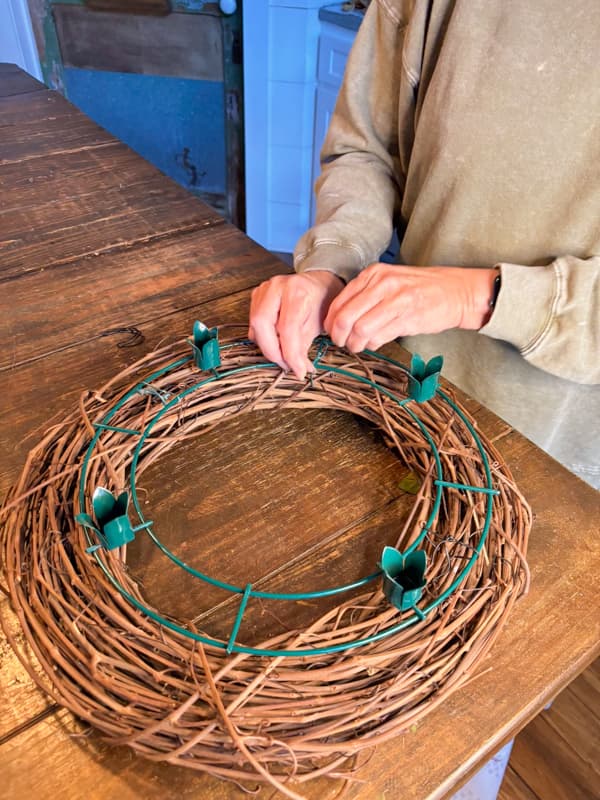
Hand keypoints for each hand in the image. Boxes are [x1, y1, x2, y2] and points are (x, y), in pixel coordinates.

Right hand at [248, 270, 343, 378]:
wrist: (317, 284)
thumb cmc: (320, 303)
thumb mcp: (317, 325)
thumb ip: (304, 346)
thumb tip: (297, 369)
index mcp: (296, 291)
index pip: (287, 327)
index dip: (291, 354)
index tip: (299, 371)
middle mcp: (276, 287)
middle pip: (262, 324)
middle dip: (273, 351)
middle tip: (286, 365)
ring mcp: (263, 290)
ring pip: (255, 325)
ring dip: (268, 347)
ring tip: (284, 356)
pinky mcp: (256, 296)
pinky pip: (254, 323)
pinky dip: (264, 338)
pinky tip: (277, 343)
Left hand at [324, 263, 497, 351]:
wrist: (456, 292)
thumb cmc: (420, 289)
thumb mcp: (389, 281)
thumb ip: (364, 294)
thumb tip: (337, 318)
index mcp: (374, 274)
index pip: (339, 302)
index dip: (331, 322)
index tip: (333, 332)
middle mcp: (382, 284)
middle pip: (345, 318)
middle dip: (339, 336)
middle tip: (343, 343)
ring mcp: (396, 300)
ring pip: (360, 330)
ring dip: (355, 344)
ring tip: (359, 345)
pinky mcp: (407, 318)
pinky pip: (378, 337)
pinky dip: (372, 344)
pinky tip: (376, 342)